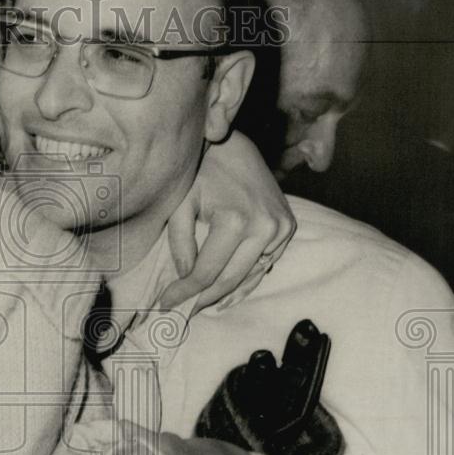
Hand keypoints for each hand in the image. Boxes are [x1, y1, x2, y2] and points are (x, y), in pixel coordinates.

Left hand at [161, 132, 295, 311]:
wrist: (231, 143)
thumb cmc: (199, 170)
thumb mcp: (180, 204)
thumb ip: (180, 245)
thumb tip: (185, 280)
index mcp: (235, 220)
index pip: (205, 271)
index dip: (183, 292)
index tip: (165, 304)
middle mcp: (264, 227)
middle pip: (230, 279)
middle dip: (203, 298)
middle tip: (182, 311)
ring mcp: (281, 227)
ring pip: (250, 275)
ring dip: (226, 293)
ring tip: (203, 307)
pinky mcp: (288, 225)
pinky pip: (265, 263)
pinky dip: (247, 278)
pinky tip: (230, 291)